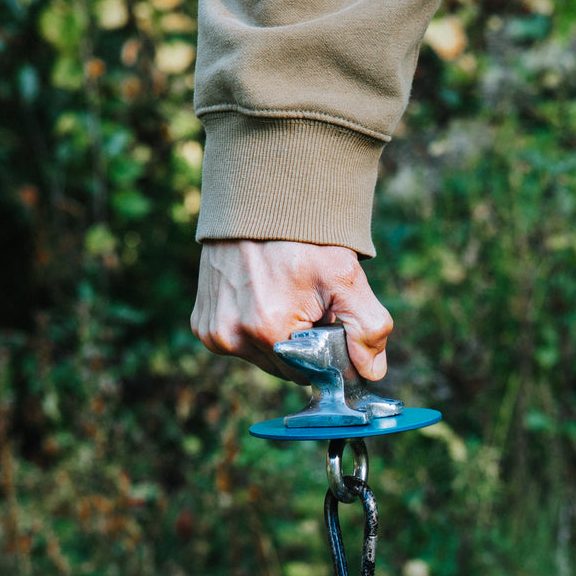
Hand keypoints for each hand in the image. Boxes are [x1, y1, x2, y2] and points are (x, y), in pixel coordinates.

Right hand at [191, 240, 393, 383]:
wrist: (258, 202)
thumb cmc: (304, 239)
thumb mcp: (346, 277)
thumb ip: (367, 327)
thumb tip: (372, 373)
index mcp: (269, 331)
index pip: (311, 373)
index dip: (326, 352)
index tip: (327, 320)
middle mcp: (234, 338)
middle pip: (286, 369)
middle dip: (303, 345)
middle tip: (307, 304)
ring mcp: (215, 333)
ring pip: (264, 359)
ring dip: (280, 338)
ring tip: (283, 297)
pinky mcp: (203, 326)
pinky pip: (240, 346)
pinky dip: (255, 330)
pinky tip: (260, 298)